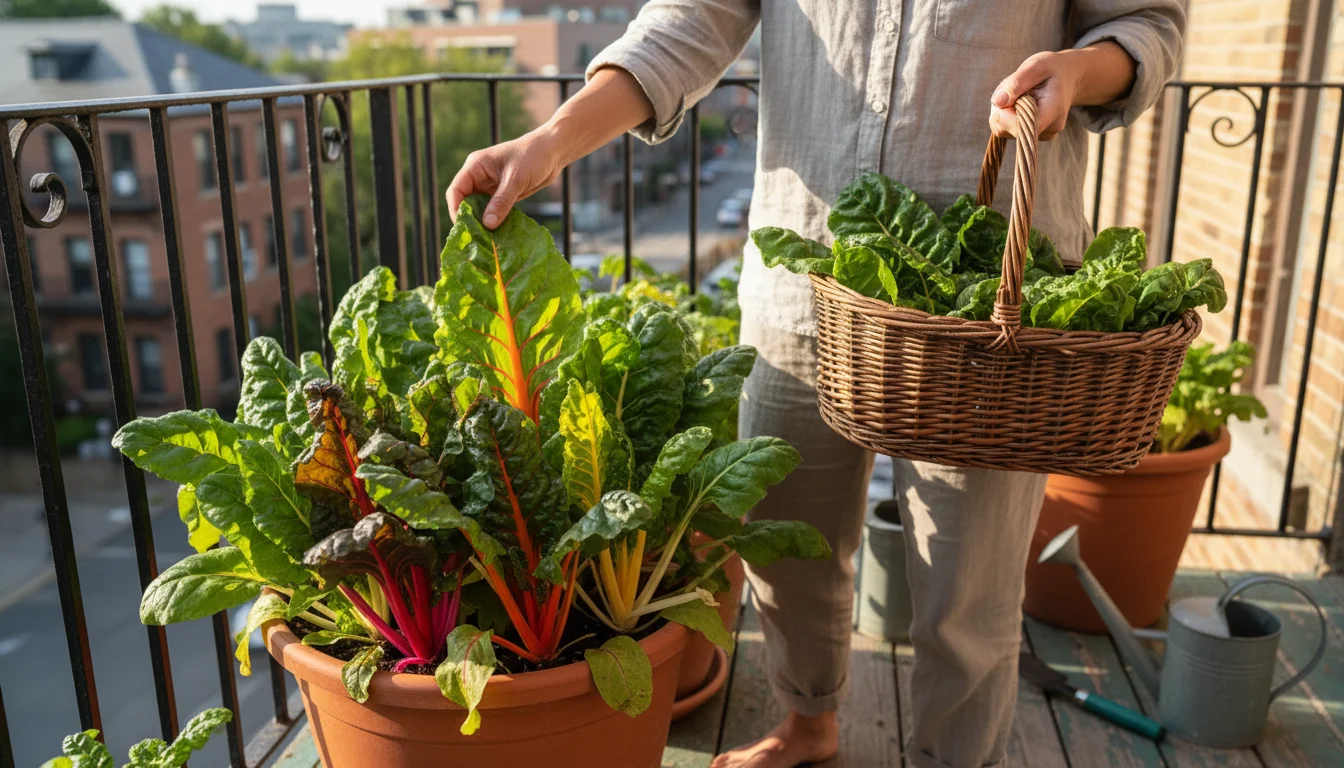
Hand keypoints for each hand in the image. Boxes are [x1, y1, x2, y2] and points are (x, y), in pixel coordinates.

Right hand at [446, 128, 564, 228]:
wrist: (553, 151)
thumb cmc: (533, 157)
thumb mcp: (516, 180)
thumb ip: (501, 202)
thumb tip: (487, 224)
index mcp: (475, 167)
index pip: (456, 190)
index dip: (456, 209)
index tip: (464, 227)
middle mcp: (479, 177)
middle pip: (465, 202)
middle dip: (470, 219)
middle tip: (475, 239)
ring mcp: (490, 186)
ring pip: (480, 209)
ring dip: (483, 222)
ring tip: (487, 240)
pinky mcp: (502, 194)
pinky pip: (494, 210)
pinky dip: (495, 221)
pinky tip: (499, 234)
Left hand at [990, 42, 1136, 140]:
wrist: (1071, 76)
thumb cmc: (1054, 68)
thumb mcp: (1036, 65)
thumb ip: (1017, 82)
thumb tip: (997, 102)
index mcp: (1052, 114)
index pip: (1022, 130)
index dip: (1006, 118)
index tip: (1003, 101)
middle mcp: (1047, 130)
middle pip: (1007, 131)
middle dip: (1000, 111)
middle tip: (1011, 89)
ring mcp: (1039, 136)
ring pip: (1003, 130)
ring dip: (1002, 111)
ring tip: (1020, 92)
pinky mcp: (1029, 136)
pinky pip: (1006, 129)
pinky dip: (1005, 114)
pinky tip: (1019, 101)